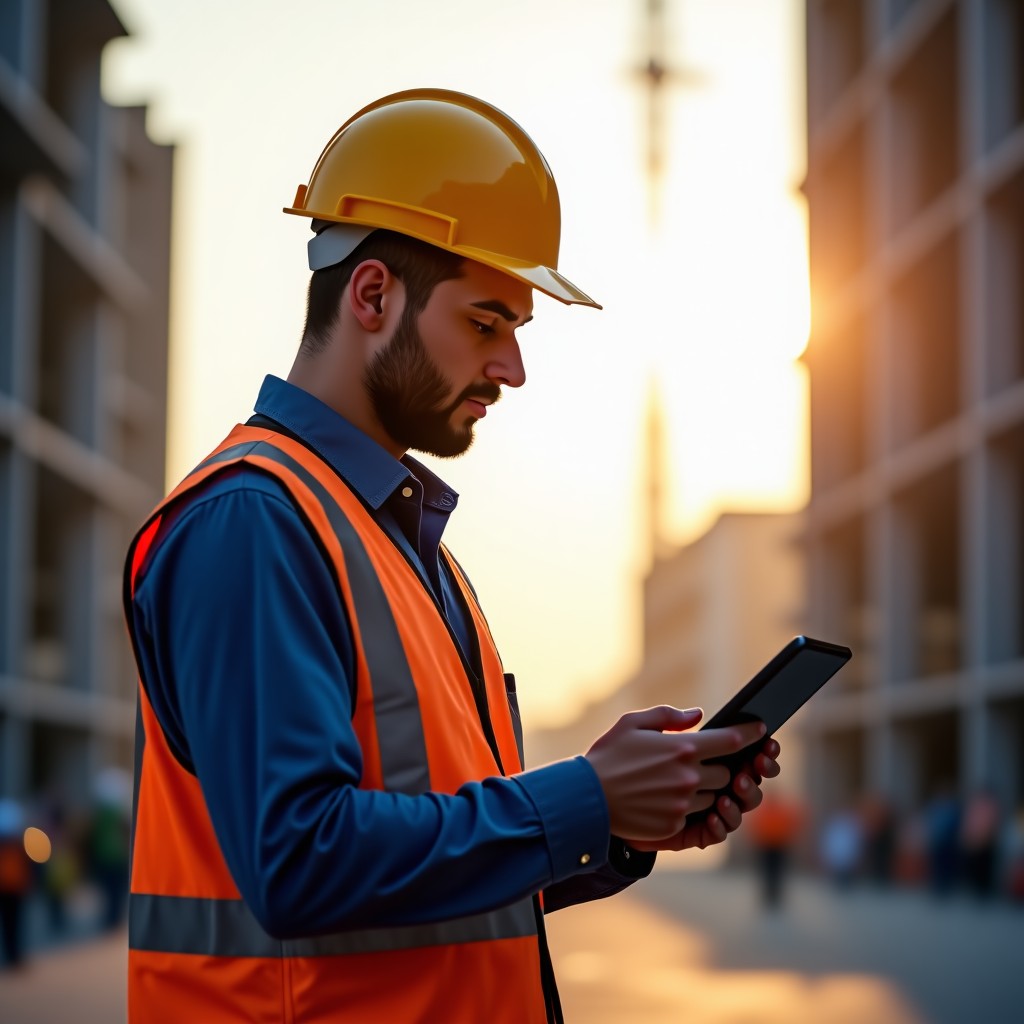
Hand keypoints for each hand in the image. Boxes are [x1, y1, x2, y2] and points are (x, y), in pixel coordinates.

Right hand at [584, 706, 766, 844]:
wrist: (586, 798)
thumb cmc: (608, 756)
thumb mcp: (633, 723)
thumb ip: (669, 716)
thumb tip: (698, 715)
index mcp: (682, 748)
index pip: (730, 741)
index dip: (749, 734)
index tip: (760, 730)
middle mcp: (689, 777)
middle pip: (727, 773)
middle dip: (721, 767)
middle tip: (704, 761)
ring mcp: (683, 804)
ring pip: (714, 797)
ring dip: (706, 789)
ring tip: (681, 782)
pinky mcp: (674, 826)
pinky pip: (696, 816)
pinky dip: (689, 807)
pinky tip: (668, 799)